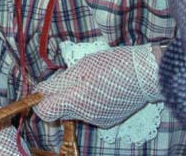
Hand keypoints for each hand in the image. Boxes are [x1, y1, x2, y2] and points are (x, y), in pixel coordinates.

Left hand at [34, 44, 161, 127]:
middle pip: (60, 110)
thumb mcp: (82, 66)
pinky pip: (90, 113)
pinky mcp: (109, 121)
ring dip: (76, 98)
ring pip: (75, 111)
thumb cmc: (113, 64)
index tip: (46, 86)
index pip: (45, 111)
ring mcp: (98, 120)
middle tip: (74, 76)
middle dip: (61, 95)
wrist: (146, 74)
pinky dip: (90, 102)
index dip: (41, 99)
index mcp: (76, 101)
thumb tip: (39, 91)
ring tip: (92, 80)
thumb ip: (58, 82)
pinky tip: (102, 88)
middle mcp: (86, 116)